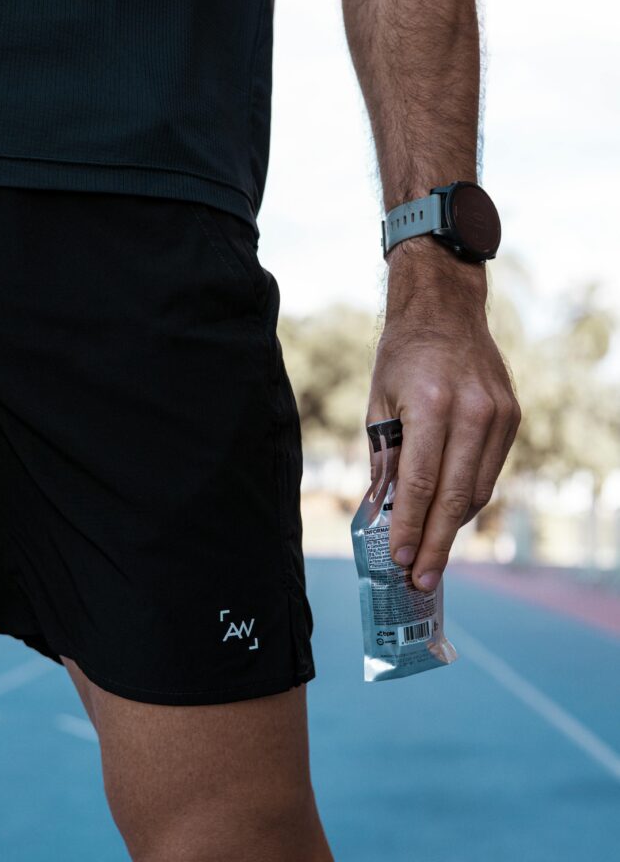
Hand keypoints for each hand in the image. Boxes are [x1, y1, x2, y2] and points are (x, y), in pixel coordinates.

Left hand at [366, 238, 521, 591]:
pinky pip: (489, 472)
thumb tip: (380, 511)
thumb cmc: (403, 355)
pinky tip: (448, 517)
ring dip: (452, 528)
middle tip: (420, 580)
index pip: (420, 481)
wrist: (446, 310)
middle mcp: (472, 411)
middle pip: (454, 496)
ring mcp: (498, 415)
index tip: (397, 559)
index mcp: (432, 404)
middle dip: (434, 544)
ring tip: (430, 557)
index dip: (408, 525)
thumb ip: (383, 458)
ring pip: (478, 490)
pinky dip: (468, 499)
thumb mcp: (379, 402)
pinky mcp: (512, 417)